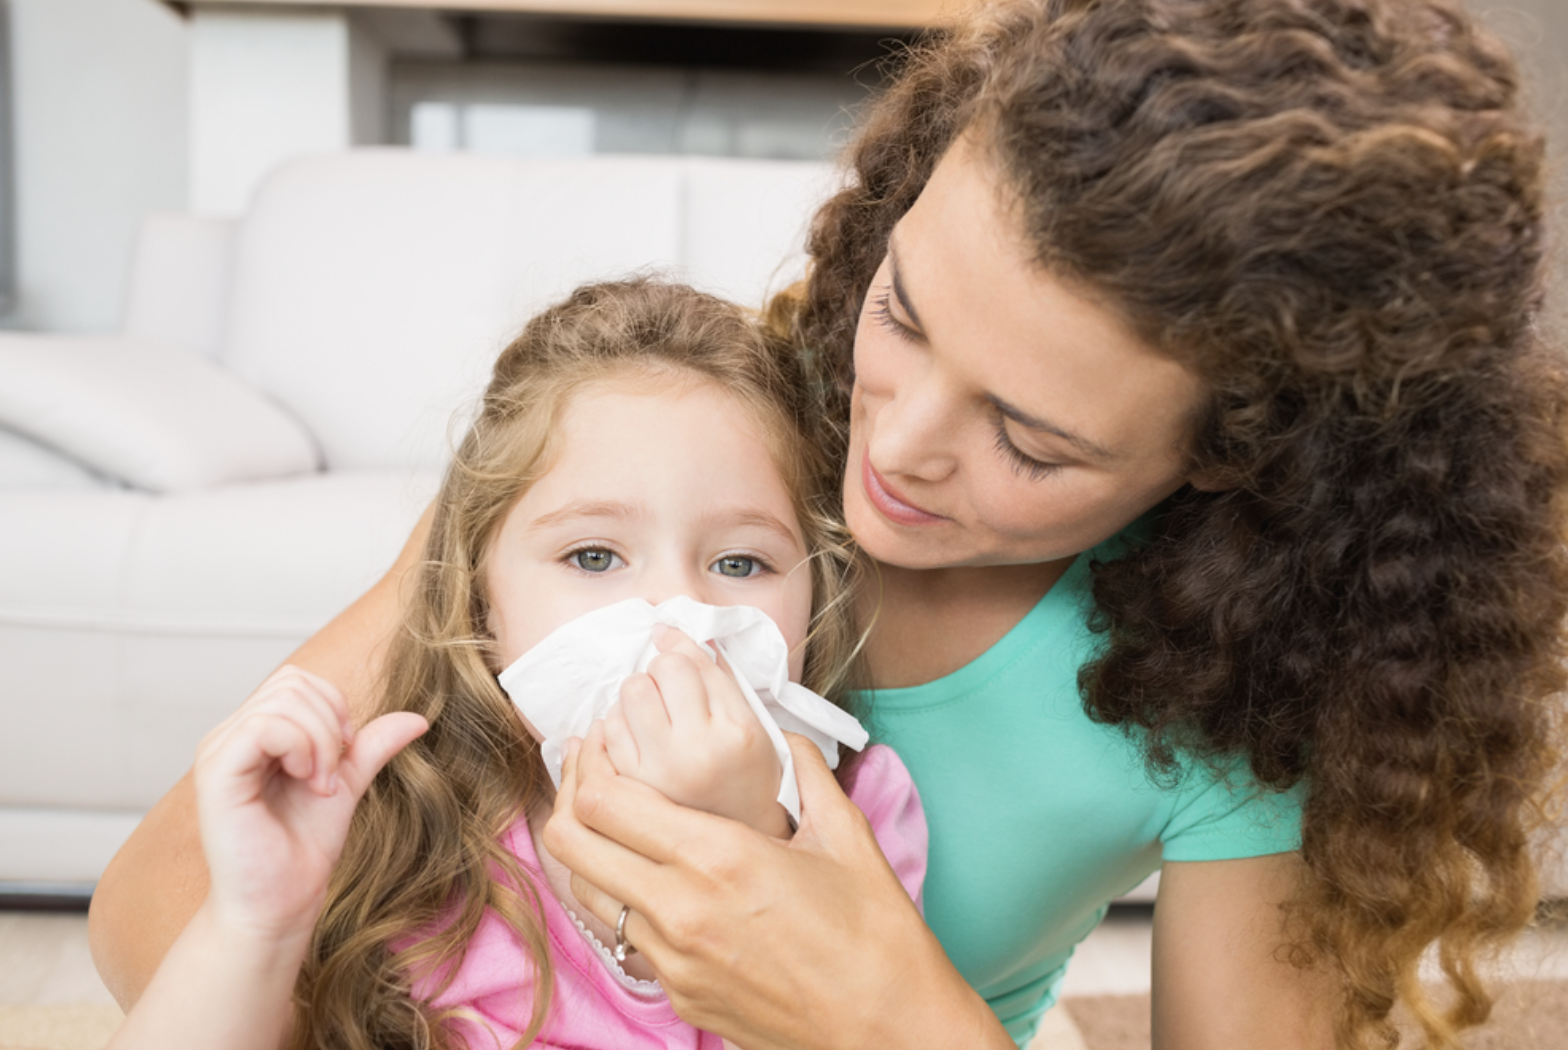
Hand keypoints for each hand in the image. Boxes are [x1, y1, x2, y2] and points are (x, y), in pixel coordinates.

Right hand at [193, 665, 426, 939]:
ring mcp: (218, 752)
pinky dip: (302, 747)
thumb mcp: (346, 783)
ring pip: (283, 701)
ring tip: (321, 785)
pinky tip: (309, 783)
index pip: (296, 680)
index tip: (345, 753)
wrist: (281, 903)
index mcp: (252, 733)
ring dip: (321, 741)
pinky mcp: (215, 774)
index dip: (333, 706)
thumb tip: (418, 717)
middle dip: (330, 723)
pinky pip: (264, 728)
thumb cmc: (302, 848)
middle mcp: (228, 736)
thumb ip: (371, 746)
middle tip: (333, 776)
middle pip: (291, 682)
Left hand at [542, 732, 1010, 1049]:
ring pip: (587, 892)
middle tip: (592, 773)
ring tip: (616, 822)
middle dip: (571, 799)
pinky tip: (656, 878)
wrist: (888, 1029)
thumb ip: (806, 770)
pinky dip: (626, 898)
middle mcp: (680, 910)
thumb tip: (782, 735)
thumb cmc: (874, 935)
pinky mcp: (679, 995)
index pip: (606, 802)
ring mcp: (673, 960)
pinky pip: (627, 936)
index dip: (592, 763)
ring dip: (590, 851)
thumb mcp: (845, 834)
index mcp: (718, 858)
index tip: (604, 742)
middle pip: (571, 844)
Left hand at [601, 625, 787, 836]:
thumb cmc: (748, 772)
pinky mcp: (632, 789)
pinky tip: (634, 735)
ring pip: (627, 696)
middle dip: (658, 674)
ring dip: (636, 696)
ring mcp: (661, 772)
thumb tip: (668, 633)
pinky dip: (615, 724)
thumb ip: (718, 676)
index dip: (677, 646)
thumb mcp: (751, 722)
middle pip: (654, 673)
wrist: (741, 834)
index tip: (668, 642)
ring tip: (653, 715)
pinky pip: (606, 732)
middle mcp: (697, 750)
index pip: (691, 662)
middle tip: (669, 692)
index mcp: (735, 730)